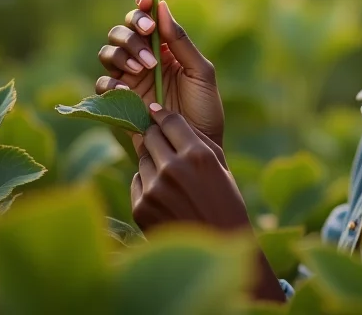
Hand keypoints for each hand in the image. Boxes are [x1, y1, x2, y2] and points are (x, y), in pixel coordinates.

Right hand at [96, 0, 224, 147]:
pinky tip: (128, 88)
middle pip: (122, 31)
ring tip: (143, 67)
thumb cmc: (204, 109)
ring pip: (108, 53)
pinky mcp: (119, 102)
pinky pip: (102, 84)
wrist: (195, 147)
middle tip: (149, 37)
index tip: (145, 2)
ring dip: (123, 53)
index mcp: (166, 48)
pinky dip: (111, 82)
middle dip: (132, 31)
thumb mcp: (200, 72)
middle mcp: (144, 59)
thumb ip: (180, 41)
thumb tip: (162, 7)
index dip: (142, 6)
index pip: (147, 19)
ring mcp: (129, 80)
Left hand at [133, 104, 286, 302]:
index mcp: (198, 155)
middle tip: (162, 142)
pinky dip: (146, 184)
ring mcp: (154, 189)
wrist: (216, 250)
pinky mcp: (140, 208)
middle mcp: (173, 168)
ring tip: (170, 178)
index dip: (161, 114)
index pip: (170, 121)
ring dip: (152, 162)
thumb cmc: (224, 202)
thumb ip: (196, 139)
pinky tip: (164, 196)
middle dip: (155, 136)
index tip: (155, 111)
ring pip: (142, 159)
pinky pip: (137, 182)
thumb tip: (166, 116)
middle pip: (150, 136)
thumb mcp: (219, 165)